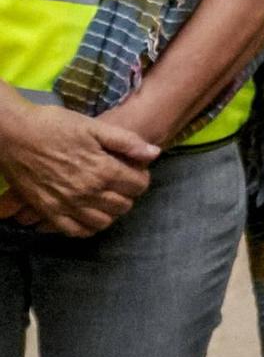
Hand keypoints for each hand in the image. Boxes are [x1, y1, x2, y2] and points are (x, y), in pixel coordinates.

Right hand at [0, 103, 157, 237]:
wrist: (15, 134)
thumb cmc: (56, 125)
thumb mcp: (95, 127)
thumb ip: (127, 142)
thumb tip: (155, 154)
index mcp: (102, 170)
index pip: (138, 186)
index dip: (141, 178)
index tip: (135, 170)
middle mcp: (87, 192)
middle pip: (123, 206)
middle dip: (128, 195)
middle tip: (122, 183)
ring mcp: (66, 205)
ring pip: (102, 222)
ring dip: (110, 212)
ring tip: (107, 198)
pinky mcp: (47, 211)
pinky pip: (74, 231)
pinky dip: (87, 227)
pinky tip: (89, 215)